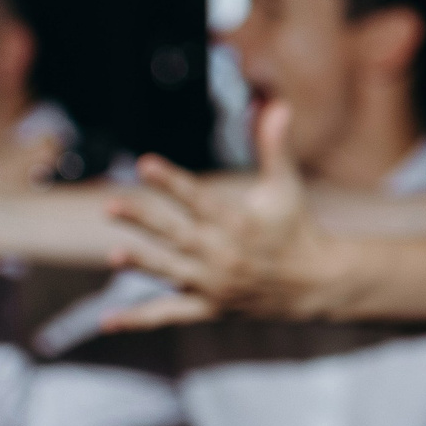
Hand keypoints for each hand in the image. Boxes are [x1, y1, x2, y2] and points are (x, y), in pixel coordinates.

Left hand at [105, 101, 352, 330]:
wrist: (317, 284)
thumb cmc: (297, 228)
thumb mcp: (286, 186)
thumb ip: (274, 147)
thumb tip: (277, 105)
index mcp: (239, 223)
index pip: (199, 199)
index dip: (171, 181)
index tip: (145, 164)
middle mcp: (225, 255)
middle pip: (177, 234)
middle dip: (145, 220)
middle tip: (111, 205)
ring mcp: (215, 284)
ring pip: (171, 272)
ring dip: (142, 264)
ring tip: (114, 255)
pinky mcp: (210, 308)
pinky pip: (170, 315)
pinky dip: (140, 319)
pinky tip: (108, 320)